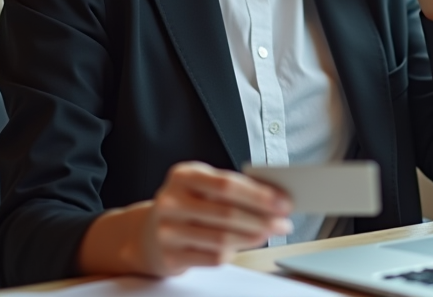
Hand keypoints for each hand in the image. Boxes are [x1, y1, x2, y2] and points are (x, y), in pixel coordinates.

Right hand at [78, 161, 292, 277]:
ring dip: (254, 237)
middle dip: (262, 219)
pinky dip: (233, 252)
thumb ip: (232, 189)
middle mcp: (171, 201)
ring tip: (271, 233)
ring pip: (221, 238)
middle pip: (226, 213)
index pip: (226, 184)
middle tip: (284, 223)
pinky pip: (211, 257)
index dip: (259, 195)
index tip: (284, 202)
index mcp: (183, 175)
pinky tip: (244, 246)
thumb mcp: (203, 188)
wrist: (147, 234)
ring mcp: (167, 230)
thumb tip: (276, 198)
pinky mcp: (169, 257)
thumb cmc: (188, 206)